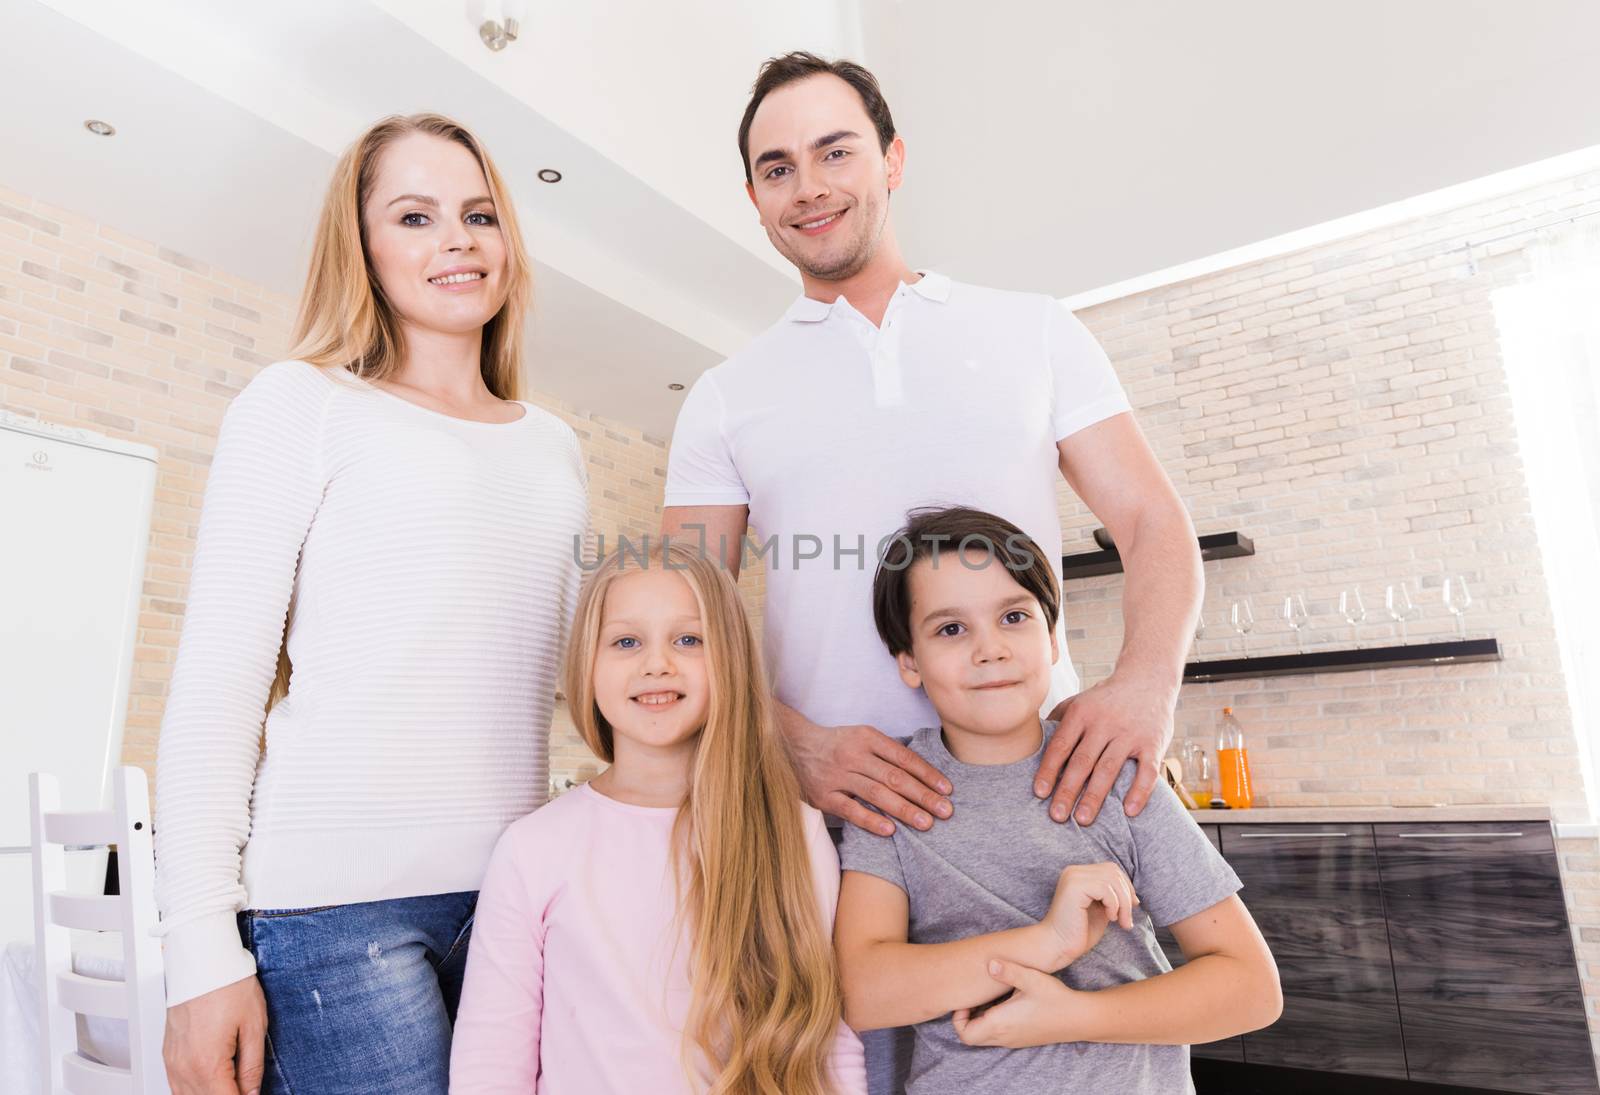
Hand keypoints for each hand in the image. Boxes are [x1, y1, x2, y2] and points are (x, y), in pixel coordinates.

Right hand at [163, 975, 267, 1094]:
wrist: (202, 961)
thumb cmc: (228, 985)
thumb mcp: (254, 1027)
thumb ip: (252, 1067)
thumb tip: (253, 1092)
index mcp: (207, 1064)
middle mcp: (184, 1068)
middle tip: (246, 1088)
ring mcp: (173, 1062)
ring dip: (210, 1094)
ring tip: (232, 1084)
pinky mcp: (168, 1055)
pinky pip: (177, 1086)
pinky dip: (195, 1090)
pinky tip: (212, 1084)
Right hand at [779, 710, 952, 834]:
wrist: (792, 746)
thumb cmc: (837, 744)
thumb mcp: (862, 737)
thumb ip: (888, 752)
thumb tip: (925, 773)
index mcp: (867, 738)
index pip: (904, 757)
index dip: (927, 774)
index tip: (947, 789)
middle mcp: (854, 755)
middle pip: (894, 777)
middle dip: (923, 795)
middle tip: (946, 811)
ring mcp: (838, 776)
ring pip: (876, 793)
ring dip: (904, 809)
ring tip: (926, 823)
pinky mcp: (824, 796)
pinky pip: (850, 810)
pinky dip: (870, 820)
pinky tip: (890, 830)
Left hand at [952, 959, 1082, 1048]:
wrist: (1080, 1018)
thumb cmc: (1056, 998)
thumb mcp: (1032, 979)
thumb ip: (1009, 970)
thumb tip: (989, 963)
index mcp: (1001, 1024)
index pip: (965, 1034)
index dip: (958, 1018)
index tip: (967, 999)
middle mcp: (1004, 1037)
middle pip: (972, 1037)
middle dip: (966, 1019)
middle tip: (974, 997)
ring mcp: (1013, 1040)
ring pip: (985, 1037)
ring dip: (979, 1021)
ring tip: (987, 998)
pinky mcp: (1022, 1039)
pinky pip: (997, 1036)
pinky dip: (992, 1023)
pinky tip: (1003, 1003)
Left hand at [1035, 673, 1175, 824]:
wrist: (1148, 678)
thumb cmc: (1106, 698)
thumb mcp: (1079, 701)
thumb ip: (1057, 721)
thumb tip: (1031, 742)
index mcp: (1082, 713)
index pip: (1061, 745)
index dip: (1049, 770)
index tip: (1039, 793)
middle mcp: (1105, 723)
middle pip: (1082, 761)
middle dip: (1068, 790)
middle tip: (1057, 816)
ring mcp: (1130, 734)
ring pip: (1109, 769)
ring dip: (1095, 796)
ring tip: (1082, 819)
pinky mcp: (1154, 743)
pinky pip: (1147, 771)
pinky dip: (1139, 792)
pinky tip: (1129, 812)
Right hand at [1040, 862, 1137, 968]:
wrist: (1058, 946)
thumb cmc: (1079, 932)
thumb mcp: (1101, 909)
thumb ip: (1112, 897)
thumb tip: (1134, 895)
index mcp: (1078, 874)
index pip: (1110, 869)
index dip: (1126, 886)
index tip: (1132, 907)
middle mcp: (1074, 871)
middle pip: (1113, 871)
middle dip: (1126, 895)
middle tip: (1127, 920)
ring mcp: (1073, 877)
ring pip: (1111, 879)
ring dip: (1123, 903)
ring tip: (1121, 922)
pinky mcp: (1074, 887)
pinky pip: (1105, 889)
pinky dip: (1114, 904)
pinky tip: (1110, 918)